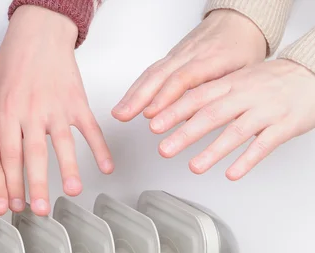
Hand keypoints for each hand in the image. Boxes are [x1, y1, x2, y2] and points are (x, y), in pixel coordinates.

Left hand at [0, 5, 112, 215]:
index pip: (7, 154)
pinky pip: (90, 128)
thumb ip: (0, 127)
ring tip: (73, 192)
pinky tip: (106, 167)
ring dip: (69, 170)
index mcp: (7, 111)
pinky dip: (100, 148)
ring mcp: (57, 106)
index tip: (8, 204)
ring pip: (63, 143)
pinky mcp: (77, 100)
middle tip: (37, 209)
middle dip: (35, 185)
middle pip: (33, 154)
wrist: (38, 31)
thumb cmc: (14, 61)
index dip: (8, 182)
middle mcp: (32, 111)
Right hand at [112, 9, 266, 122]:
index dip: (165, 97)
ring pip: (151, 74)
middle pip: (159, 76)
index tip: (152, 115)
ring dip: (133, 95)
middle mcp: (189, 55)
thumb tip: (196, 120)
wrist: (240, 21)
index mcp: (211, 59)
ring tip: (119, 114)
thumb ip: (221, 95)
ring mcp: (177, 55)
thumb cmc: (244, 49)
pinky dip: (136, 88)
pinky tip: (126, 102)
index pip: (183, 78)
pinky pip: (150, 71)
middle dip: (139, 98)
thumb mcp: (244, 74)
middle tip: (125, 116)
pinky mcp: (170, 57)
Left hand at [150, 59, 314, 179]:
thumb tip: (177, 110)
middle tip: (164, 149)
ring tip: (194, 167)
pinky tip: (232, 173)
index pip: (197, 97)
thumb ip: (211, 95)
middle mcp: (246, 96)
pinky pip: (264, 145)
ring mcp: (266, 111)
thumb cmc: (273, 80)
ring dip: (212, 151)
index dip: (174, 111)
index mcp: (232, 84)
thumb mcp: (238, 80)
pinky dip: (247, 160)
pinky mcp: (284, 126)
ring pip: (236, 132)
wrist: (313, 73)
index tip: (153, 124)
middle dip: (185, 133)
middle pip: (211, 115)